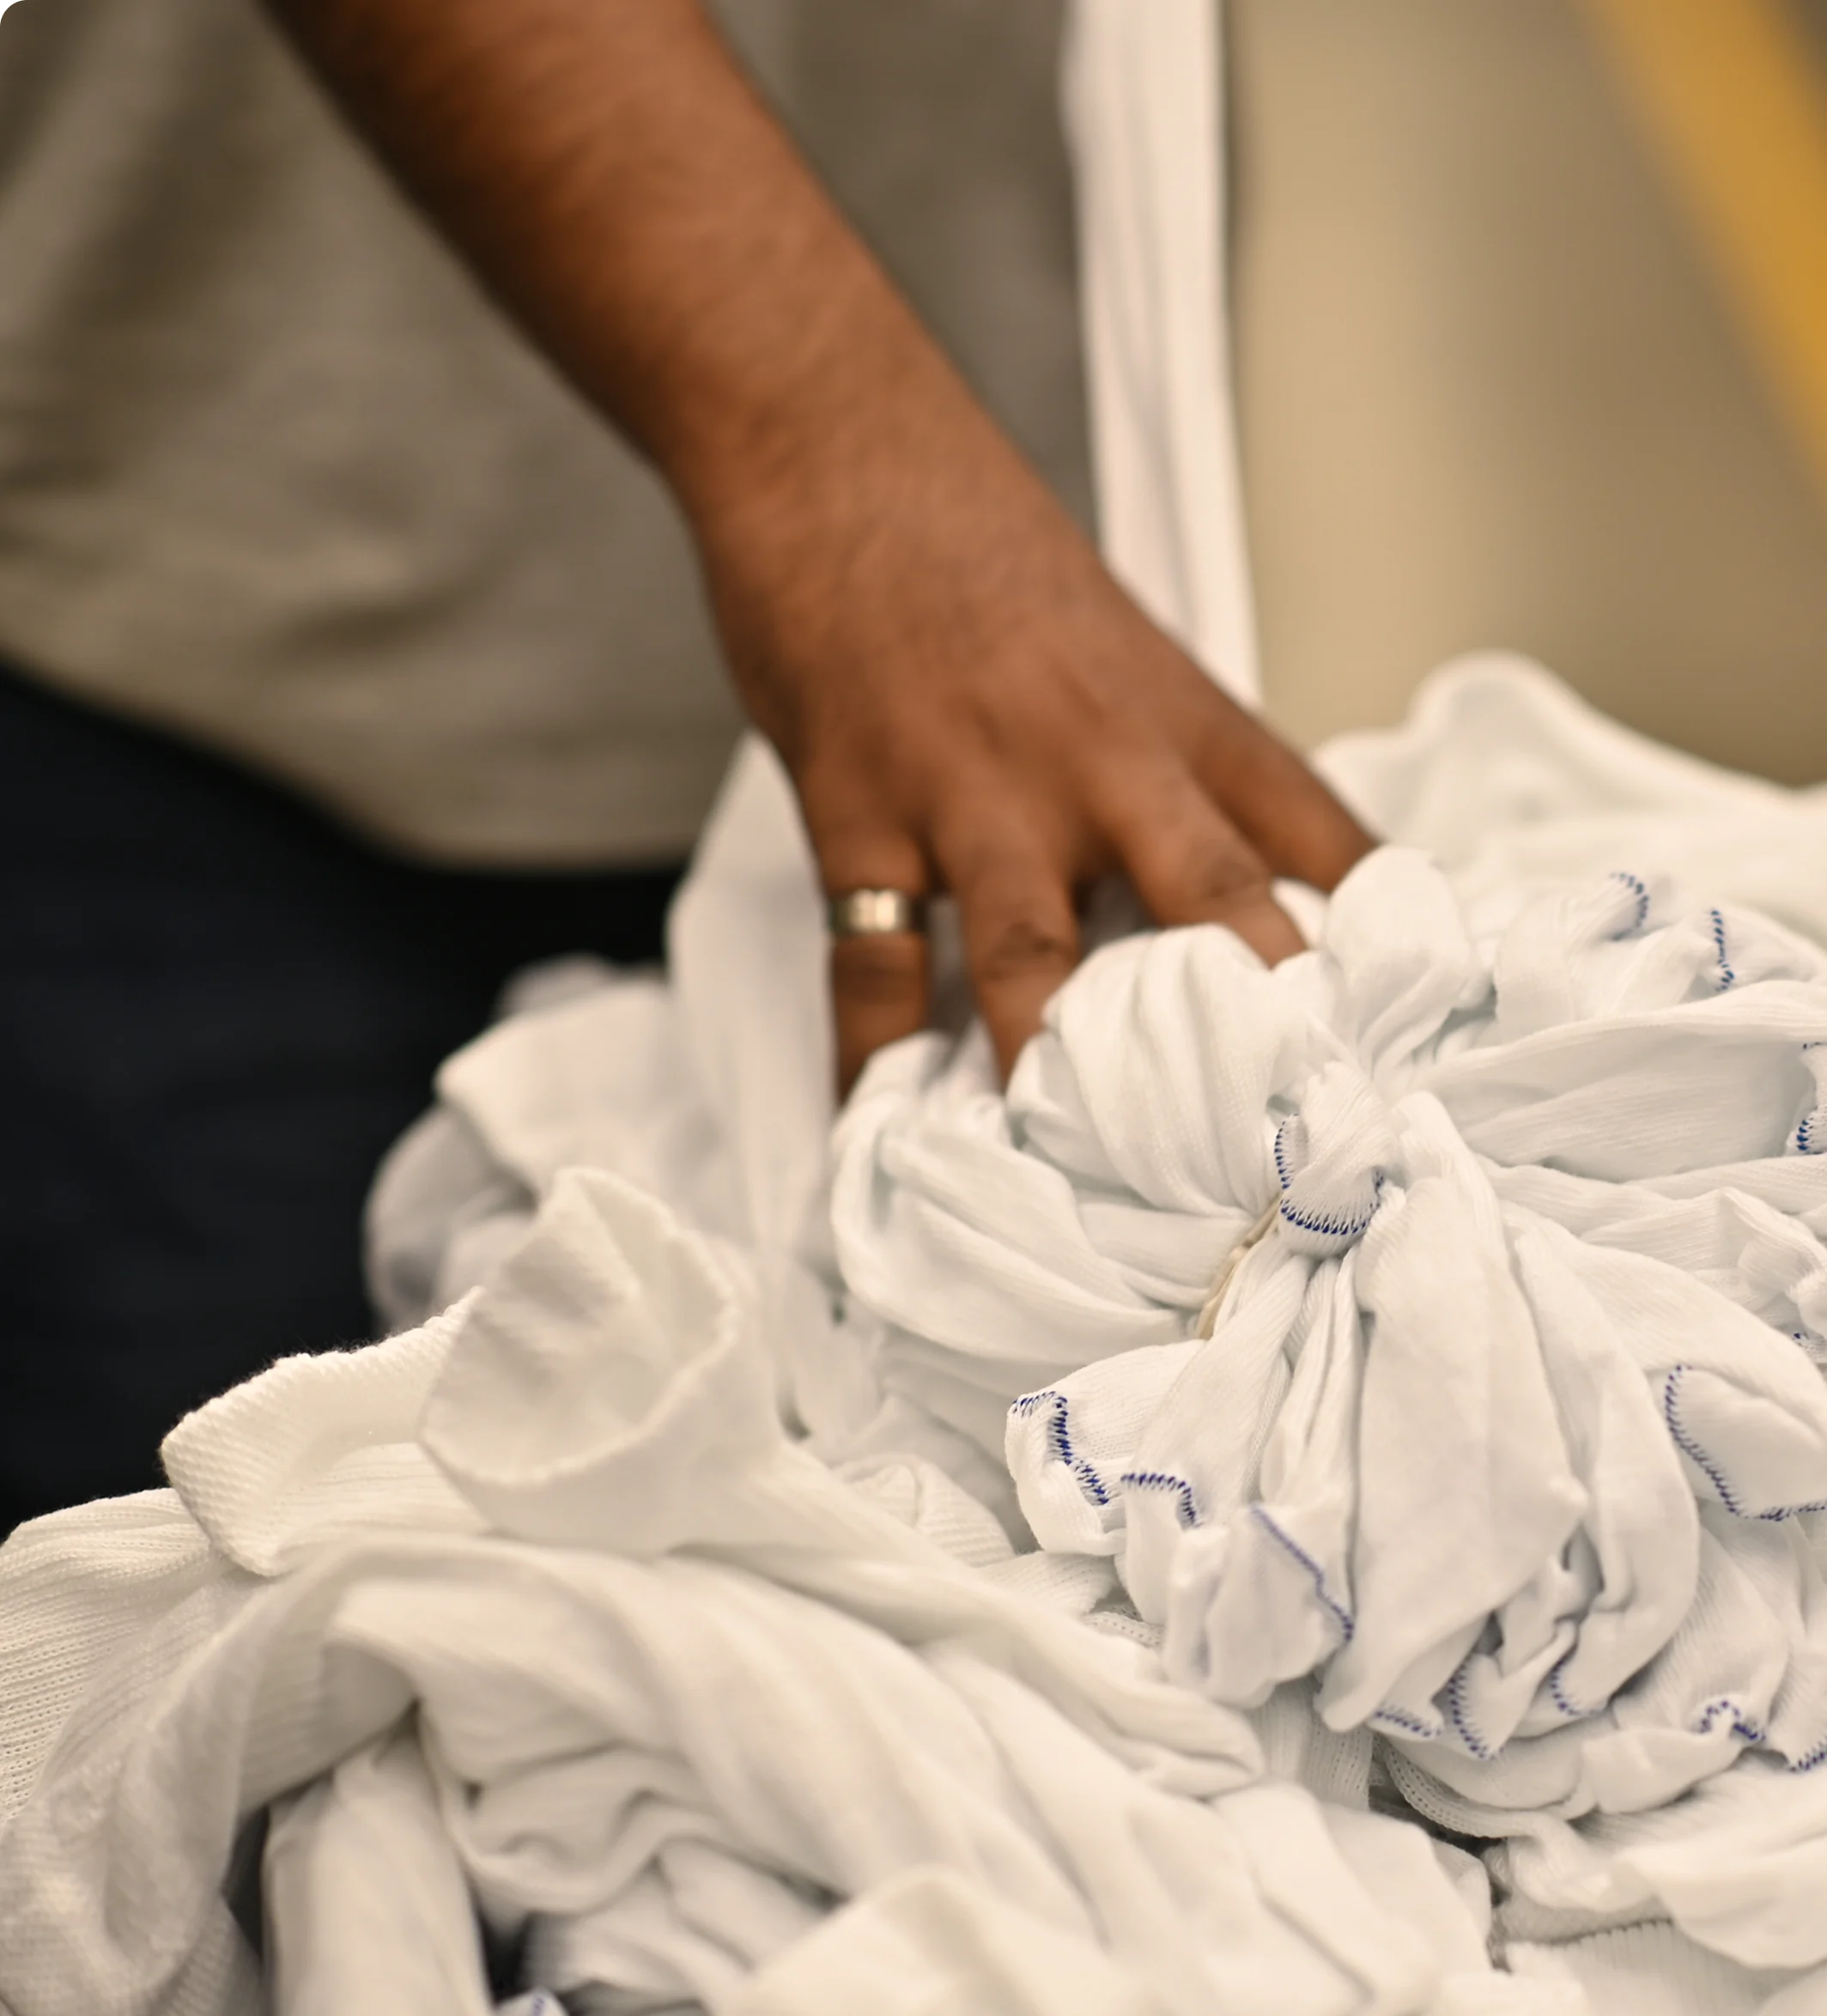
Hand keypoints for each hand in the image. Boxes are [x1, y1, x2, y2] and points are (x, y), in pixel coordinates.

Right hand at [692, 394, 1373, 1088]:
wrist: (837, 444)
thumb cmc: (977, 540)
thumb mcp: (1116, 634)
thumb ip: (1164, 754)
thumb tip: (1203, 877)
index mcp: (1181, 710)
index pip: (1315, 828)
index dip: (1380, 932)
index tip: (1423, 1029)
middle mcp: (1101, 759)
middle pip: (1212, 906)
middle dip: (1261, 1027)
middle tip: (1296, 1144)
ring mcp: (979, 791)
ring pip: (1039, 961)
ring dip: (1064, 1074)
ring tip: (1095, 1181)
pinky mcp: (862, 810)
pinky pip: (871, 963)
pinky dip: (872, 1057)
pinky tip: (878, 1124)